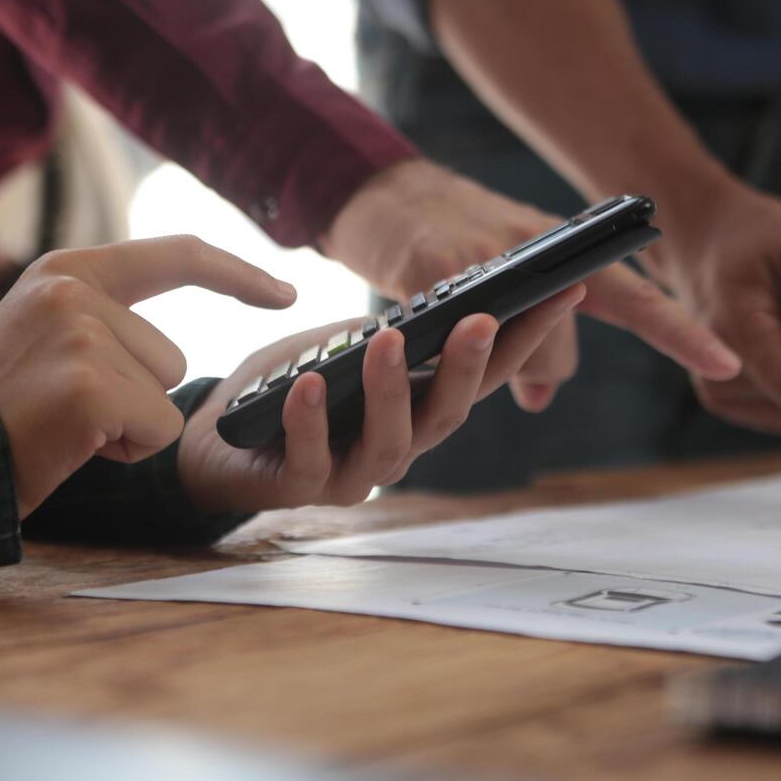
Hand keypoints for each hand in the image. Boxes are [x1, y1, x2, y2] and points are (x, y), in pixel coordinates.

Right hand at [0, 235, 296, 517]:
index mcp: (67, 271)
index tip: (284, 291)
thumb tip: (177, 353)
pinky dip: (127, 450)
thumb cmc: (1, 410)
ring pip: (167, 391)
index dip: (237, 273)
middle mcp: (74, 291)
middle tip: (68, 410)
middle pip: (173, 354)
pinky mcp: (91, 385)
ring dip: (131, 423)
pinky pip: (158, 429)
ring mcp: (81, 334)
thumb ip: (104, 322)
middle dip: (137, 396)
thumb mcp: (46, 337)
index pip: (174, 255)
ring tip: (67, 425)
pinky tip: (76, 445)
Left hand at [177, 284, 585, 511]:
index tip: (564, 293)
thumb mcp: (340, 347)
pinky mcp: (302, 487)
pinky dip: (312, 421)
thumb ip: (386, 334)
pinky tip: (311, 385)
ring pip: (392, 443)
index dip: (526, 337)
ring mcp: (355, 474)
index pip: (485, 374)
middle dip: (469, 366)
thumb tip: (434, 302)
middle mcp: (400, 446)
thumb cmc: (288, 390)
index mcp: (419, 407)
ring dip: (392, 390)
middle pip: (449, 413)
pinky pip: (313, 458)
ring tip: (387, 342)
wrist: (216, 442)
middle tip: (481, 318)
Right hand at [320, 159, 740, 411]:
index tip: (728, 367)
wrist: (380, 192)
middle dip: (531, 365)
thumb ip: (536, 333)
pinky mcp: (433, 269)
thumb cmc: (450, 240)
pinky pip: (458, 343)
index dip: (680, 332)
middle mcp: (533, 248)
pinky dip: (441, 354)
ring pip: (513, 349)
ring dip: (484, 361)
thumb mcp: (508, 278)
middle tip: (497, 347)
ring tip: (455, 335)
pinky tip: (423, 344)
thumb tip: (542, 399)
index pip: (634, 296)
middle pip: (559, 345)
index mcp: (562, 248)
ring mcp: (484, 259)